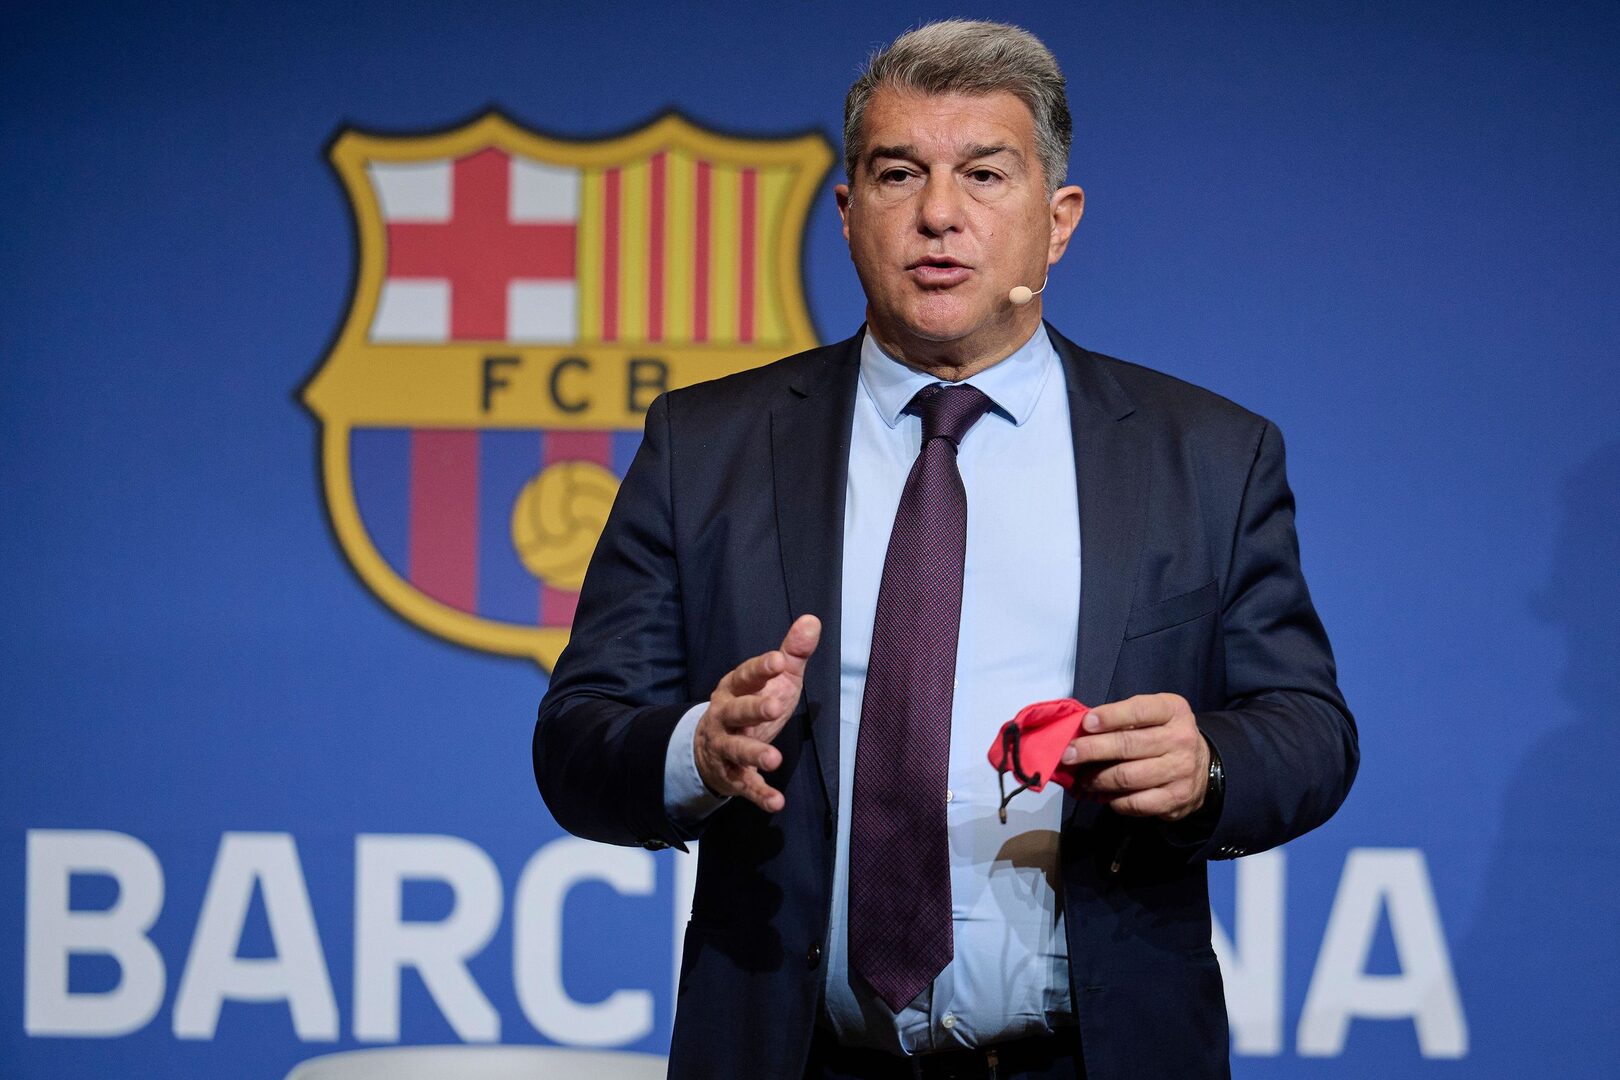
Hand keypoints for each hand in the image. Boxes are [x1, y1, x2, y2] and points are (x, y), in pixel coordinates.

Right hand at [693, 615, 820, 812]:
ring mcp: (725, 746)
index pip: (745, 675)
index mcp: (734, 688)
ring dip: (755, 754)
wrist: (712, 747)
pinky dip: (759, 794)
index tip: (779, 660)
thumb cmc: (752, 704)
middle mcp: (724, 716)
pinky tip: (776, 802)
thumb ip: (792, 653)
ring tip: (775, 759)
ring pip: (736, 750)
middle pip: (736, 711)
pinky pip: (744, 785)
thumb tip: (813, 620)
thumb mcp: (774, 679)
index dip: (760, 669)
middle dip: (753, 709)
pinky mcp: (731, 775)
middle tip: (775, 707)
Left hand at [1061, 692, 1209, 820]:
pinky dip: (1113, 800)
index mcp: (1173, 710)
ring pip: (1128, 777)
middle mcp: (1181, 739)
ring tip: (1083, 777)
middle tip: (1068, 755)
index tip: (1086, 723)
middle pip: (1128, 746)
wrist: (1202, 766)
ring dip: (1098, 778)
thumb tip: (1082, 731)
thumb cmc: (1163, 735)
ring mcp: (1180, 771)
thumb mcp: (1152, 716)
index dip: (1110, 717)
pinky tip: (1103, 794)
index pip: (1139, 711)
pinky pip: (1135, 803)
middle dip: (1091, 750)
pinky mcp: (1176, 799)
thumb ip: (1123, 719)